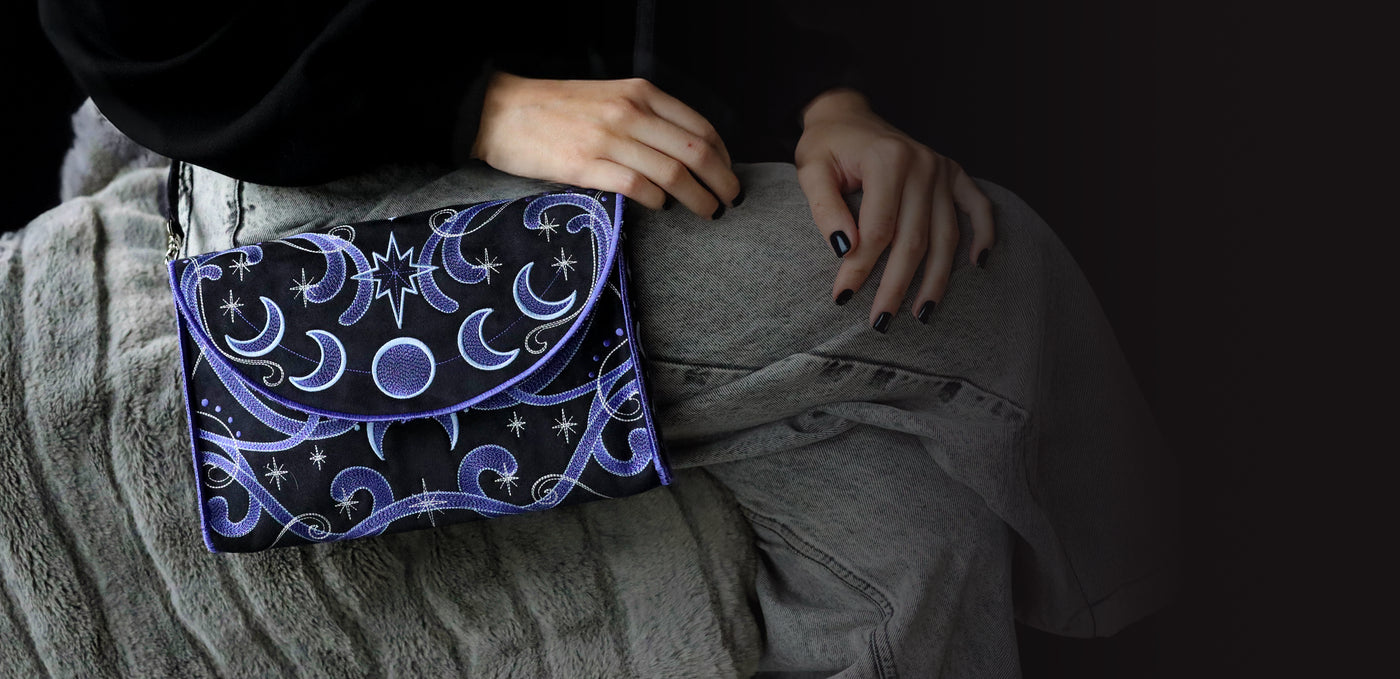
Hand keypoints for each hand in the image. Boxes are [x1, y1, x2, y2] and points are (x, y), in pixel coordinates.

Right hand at [470, 71, 742, 217]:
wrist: (500, 111)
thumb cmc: (556, 109)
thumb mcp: (609, 97)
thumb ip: (644, 117)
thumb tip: (683, 153)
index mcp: (639, 93)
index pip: (700, 126)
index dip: (723, 156)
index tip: (728, 174)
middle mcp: (629, 112)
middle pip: (695, 151)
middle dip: (721, 181)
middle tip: (730, 201)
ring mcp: (608, 139)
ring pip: (673, 172)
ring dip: (698, 197)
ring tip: (707, 212)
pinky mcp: (586, 165)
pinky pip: (637, 186)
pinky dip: (657, 200)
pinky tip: (661, 207)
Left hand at [795, 89, 995, 331]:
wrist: (847, 116)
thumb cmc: (826, 147)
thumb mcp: (811, 170)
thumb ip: (825, 208)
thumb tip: (844, 249)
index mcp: (887, 159)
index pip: (877, 229)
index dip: (859, 268)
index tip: (841, 298)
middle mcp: (922, 164)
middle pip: (914, 240)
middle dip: (896, 286)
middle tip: (880, 323)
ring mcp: (942, 169)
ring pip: (946, 236)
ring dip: (936, 279)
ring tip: (921, 314)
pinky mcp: (954, 173)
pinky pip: (978, 207)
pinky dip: (984, 234)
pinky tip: (978, 265)